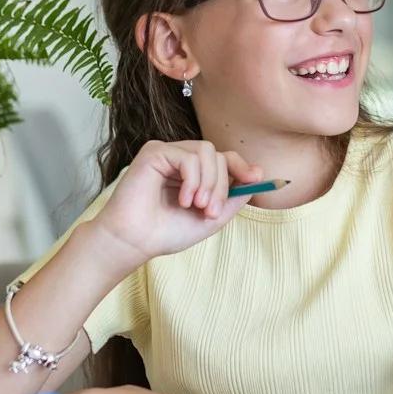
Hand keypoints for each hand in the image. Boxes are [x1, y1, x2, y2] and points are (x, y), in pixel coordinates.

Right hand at [89, 139, 263, 265]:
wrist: (135, 242)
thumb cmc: (166, 232)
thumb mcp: (211, 218)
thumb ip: (233, 198)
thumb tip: (257, 177)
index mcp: (194, 173)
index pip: (224, 158)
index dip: (242, 166)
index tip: (256, 179)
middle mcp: (181, 159)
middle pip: (219, 156)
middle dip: (222, 185)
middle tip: (210, 211)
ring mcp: (167, 153)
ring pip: (207, 152)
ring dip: (209, 183)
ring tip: (197, 206)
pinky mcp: (154, 152)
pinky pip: (188, 157)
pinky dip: (192, 180)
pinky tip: (183, 200)